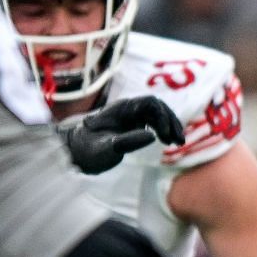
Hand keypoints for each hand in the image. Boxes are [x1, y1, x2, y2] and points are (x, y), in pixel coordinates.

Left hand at [62, 96, 185, 173]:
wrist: (78, 153)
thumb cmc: (89, 151)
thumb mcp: (106, 149)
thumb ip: (127, 142)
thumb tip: (151, 135)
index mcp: (121, 109)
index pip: (150, 103)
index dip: (162, 116)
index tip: (164, 136)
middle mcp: (128, 109)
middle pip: (158, 107)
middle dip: (170, 123)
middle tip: (177, 142)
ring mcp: (132, 116)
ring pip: (159, 114)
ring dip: (171, 127)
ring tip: (178, 143)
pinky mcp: (135, 124)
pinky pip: (156, 122)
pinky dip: (165, 131)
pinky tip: (169, 142)